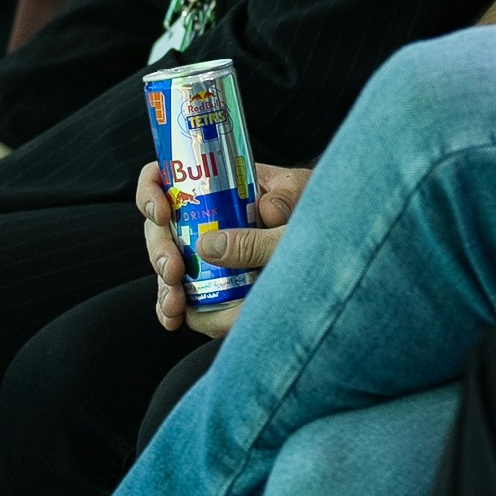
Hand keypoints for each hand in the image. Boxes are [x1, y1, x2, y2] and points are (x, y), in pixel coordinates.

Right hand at [138, 155, 307, 337]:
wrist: (342, 247)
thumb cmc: (325, 213)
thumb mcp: (304, 203)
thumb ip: (282, 208)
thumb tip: (247, 222)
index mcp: (224, 183)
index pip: (173, 175)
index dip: (154, 189)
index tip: (163, 213)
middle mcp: (209, 217)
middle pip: (161, 227)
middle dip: (160, 251)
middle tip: (174, 271)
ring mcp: (212, 254)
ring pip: (170, 266)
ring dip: (164, 286)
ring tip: (174, 305)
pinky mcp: (219, 286)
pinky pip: (188, 297)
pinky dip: (177, 308)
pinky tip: (174, 320)